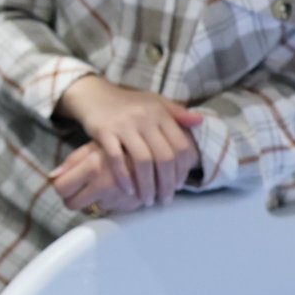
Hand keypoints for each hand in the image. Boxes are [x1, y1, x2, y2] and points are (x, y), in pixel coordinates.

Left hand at [50, 143, 147, 214]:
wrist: (159, 151)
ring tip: (106, 183)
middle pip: (71, 204)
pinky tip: (118, 189)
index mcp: (92, 166)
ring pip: (91, 208)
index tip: (66, 184)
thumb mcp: (96, 146)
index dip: (61, 186)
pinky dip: (111, 203)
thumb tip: (52, 176)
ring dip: (95, 200)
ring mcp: (116, 198)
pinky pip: (109, 210)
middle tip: (79, 189)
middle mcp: (104, 185)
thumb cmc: (123, 145)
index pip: (61, 187)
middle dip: (73, 198)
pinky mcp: (128, 206)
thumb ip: (73, 161)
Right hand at [56, 75, 202, 206]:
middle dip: (166, 183)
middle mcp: (144, 118)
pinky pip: (116, 158)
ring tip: (148, 200)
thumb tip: (201, 121)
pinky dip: (124, 177)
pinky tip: (129, 190)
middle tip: (165, 200)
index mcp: (160, 112)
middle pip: (163, 157)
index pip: (180, 146)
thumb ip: (177, 113)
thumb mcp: (155, 102)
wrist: (94, 94)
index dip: (182, 170)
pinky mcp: (104, 131)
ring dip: (147, 185)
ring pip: (142, 161)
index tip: (179, 185)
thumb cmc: (128, 103)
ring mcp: (124, 125)